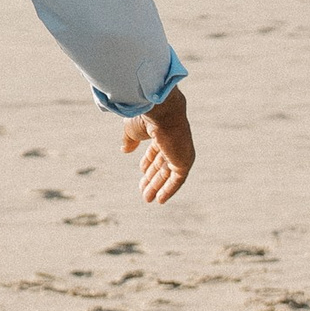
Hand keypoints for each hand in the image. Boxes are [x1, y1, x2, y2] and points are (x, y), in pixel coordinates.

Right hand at [120, 89, 193, 206]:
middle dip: (152, 177)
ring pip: (168, 174)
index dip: (149, 162)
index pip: (157, 150)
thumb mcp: (132, 129)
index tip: (142, 172)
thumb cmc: (146, 116)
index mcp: (162, 132)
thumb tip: (125, 150)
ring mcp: (180, 152)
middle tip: (143, 191)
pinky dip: (169, 190)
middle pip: (163, 164)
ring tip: (146, 198)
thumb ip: (129, 140)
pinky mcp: (184, 161)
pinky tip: (159, 199)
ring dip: (157, 186)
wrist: (162, 111)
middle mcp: (173, 143)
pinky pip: (177, 180)